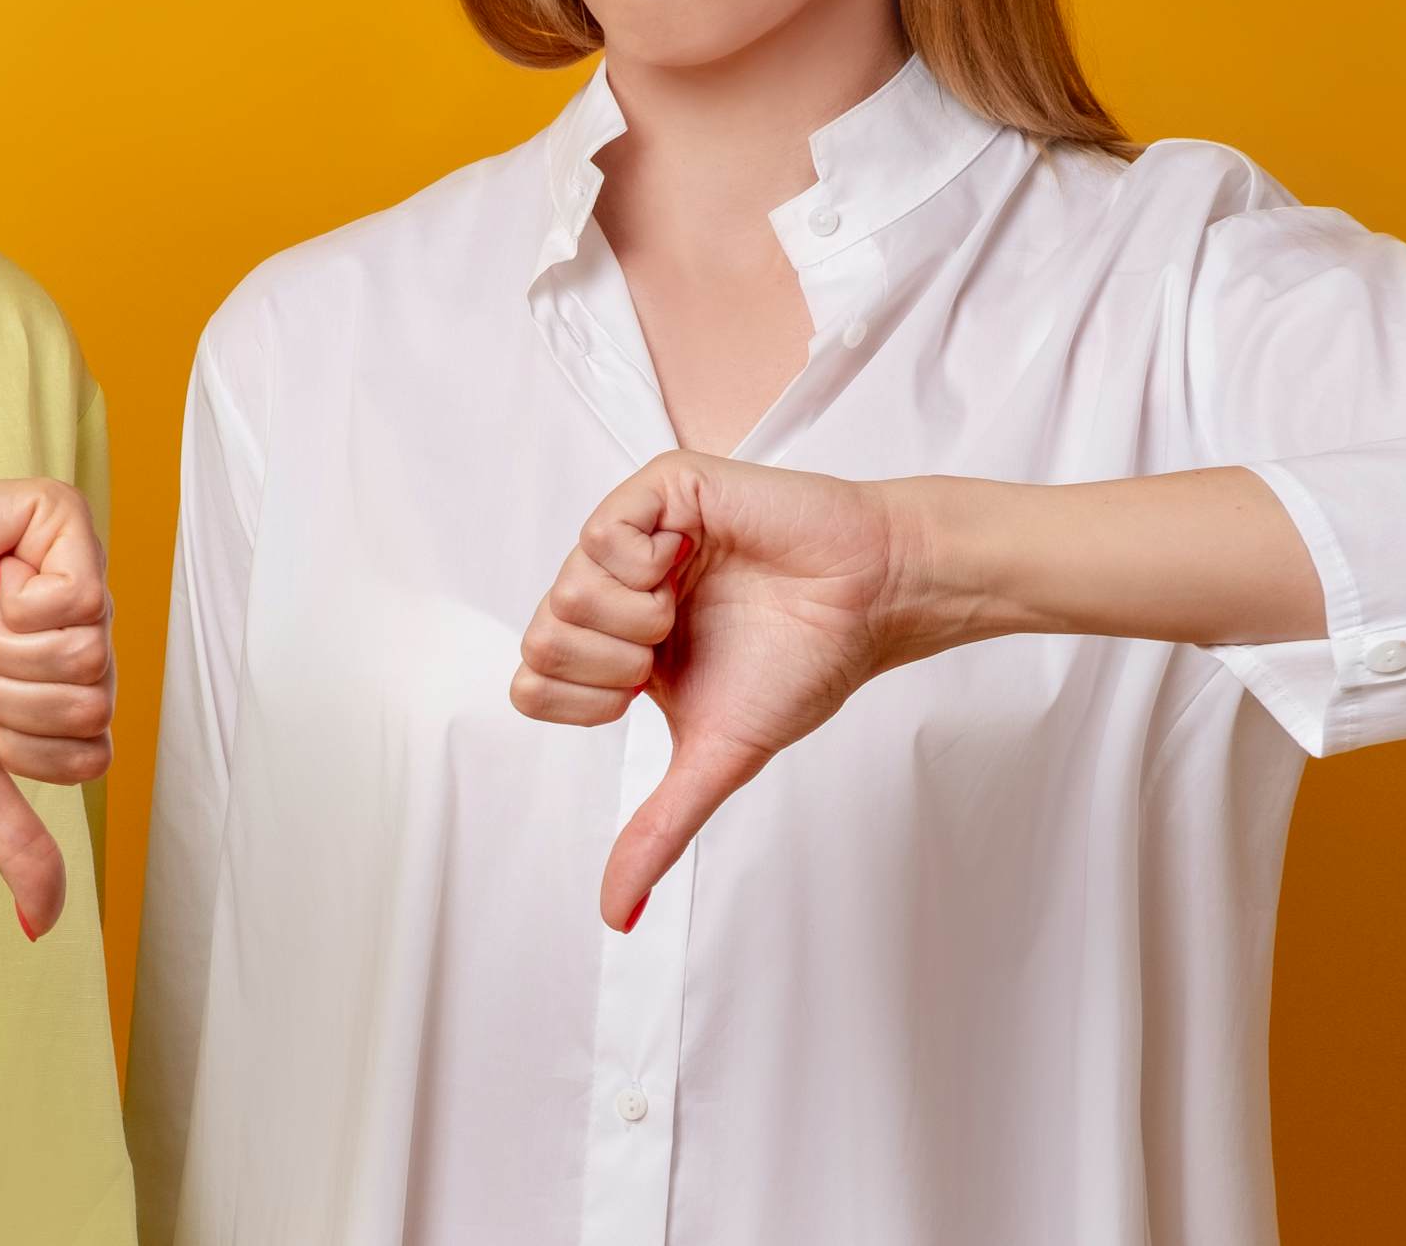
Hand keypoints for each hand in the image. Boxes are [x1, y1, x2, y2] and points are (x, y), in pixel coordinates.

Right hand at [0, 475, 116, 940]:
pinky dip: (16, 601)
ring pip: (90, 656)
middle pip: (95, 704)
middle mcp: (85, 621)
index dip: (25, 743)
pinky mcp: (61, 516)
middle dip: (12, 695)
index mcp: (69, 673)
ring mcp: (79, 566)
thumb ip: (14, 839)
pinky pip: (81, 595)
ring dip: (8, 649)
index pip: (94, 750)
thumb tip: (42, 925)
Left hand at [513, 451, 961, 930]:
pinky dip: (652, 564)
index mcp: (609, 646)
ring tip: (690, 601)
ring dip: (639, 616)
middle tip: (672, 644)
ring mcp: (629, 536)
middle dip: (615, 661)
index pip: (532, 683)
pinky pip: (604, 534)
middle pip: (540, 639)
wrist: (873, 600)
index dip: (588, 699)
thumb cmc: (802, 664)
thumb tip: (617, 917)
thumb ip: (658, 830)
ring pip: (565, 590)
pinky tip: (694, 559)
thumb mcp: (714, 757)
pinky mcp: (659, 489)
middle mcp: (607, 589)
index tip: (652, 687)